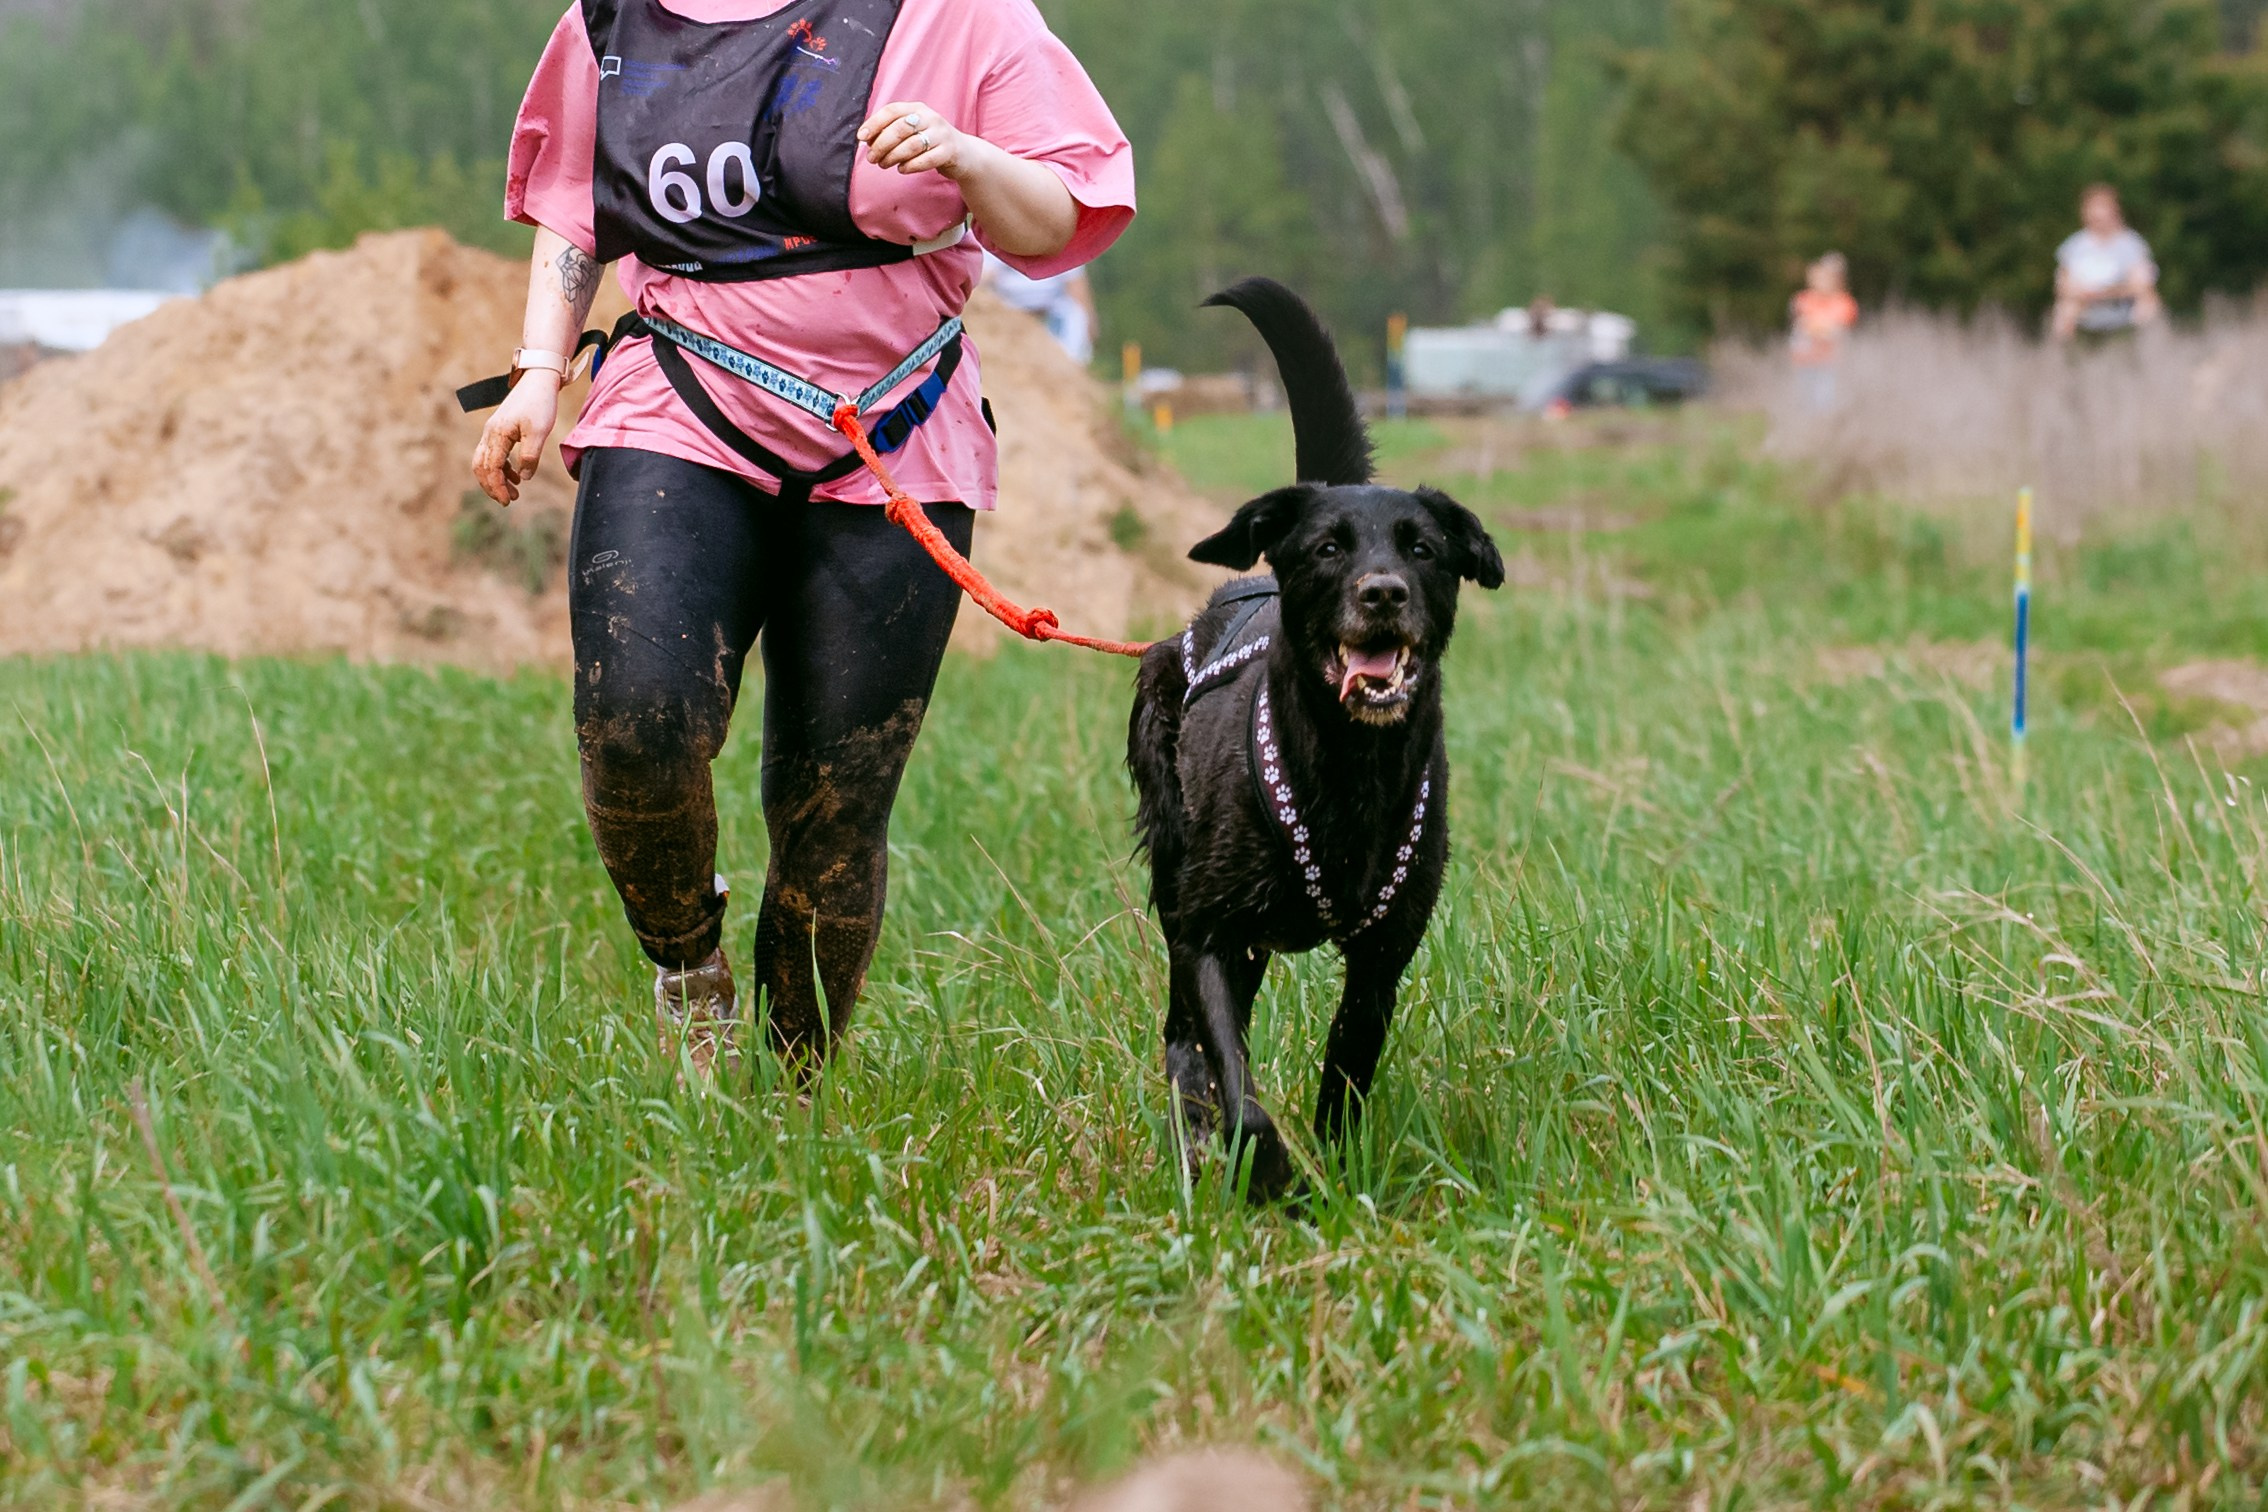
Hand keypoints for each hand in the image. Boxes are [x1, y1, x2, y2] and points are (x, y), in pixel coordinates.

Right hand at [470, 372, 560, 505]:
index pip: (490, 467)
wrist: (538, 380)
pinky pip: (493, 454)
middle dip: (491, 486)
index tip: (507, 501)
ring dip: (496, 479)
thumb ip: (530, 455)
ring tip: (514, 493)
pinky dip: (501, 468)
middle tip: (507, 501)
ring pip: (484, 461)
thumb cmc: (540, 403)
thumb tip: (524, 477)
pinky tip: (516, 477)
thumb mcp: (539, 431)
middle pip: (480, 466)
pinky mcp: (500, 430)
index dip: (497, 486)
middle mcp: (490, 433)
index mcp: (498, 434)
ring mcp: (493, 431)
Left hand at [858, 101, 970, 179]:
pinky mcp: (949, 151)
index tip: (861, 138)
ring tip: (884, 165)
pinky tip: (902, 169)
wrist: (964, 154)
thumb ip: (890, 132)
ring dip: (893, 157)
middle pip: (900, 129)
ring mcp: (941, 134)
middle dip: (881, 145)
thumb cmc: (930, 143)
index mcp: (917, 108)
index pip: (891, 111)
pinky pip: (925, 160)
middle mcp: (930, 117)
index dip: (874, 123)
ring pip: (911, 145)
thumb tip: (865, 140)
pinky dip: (910, 166)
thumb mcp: (912, 132)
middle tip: (872, 158)